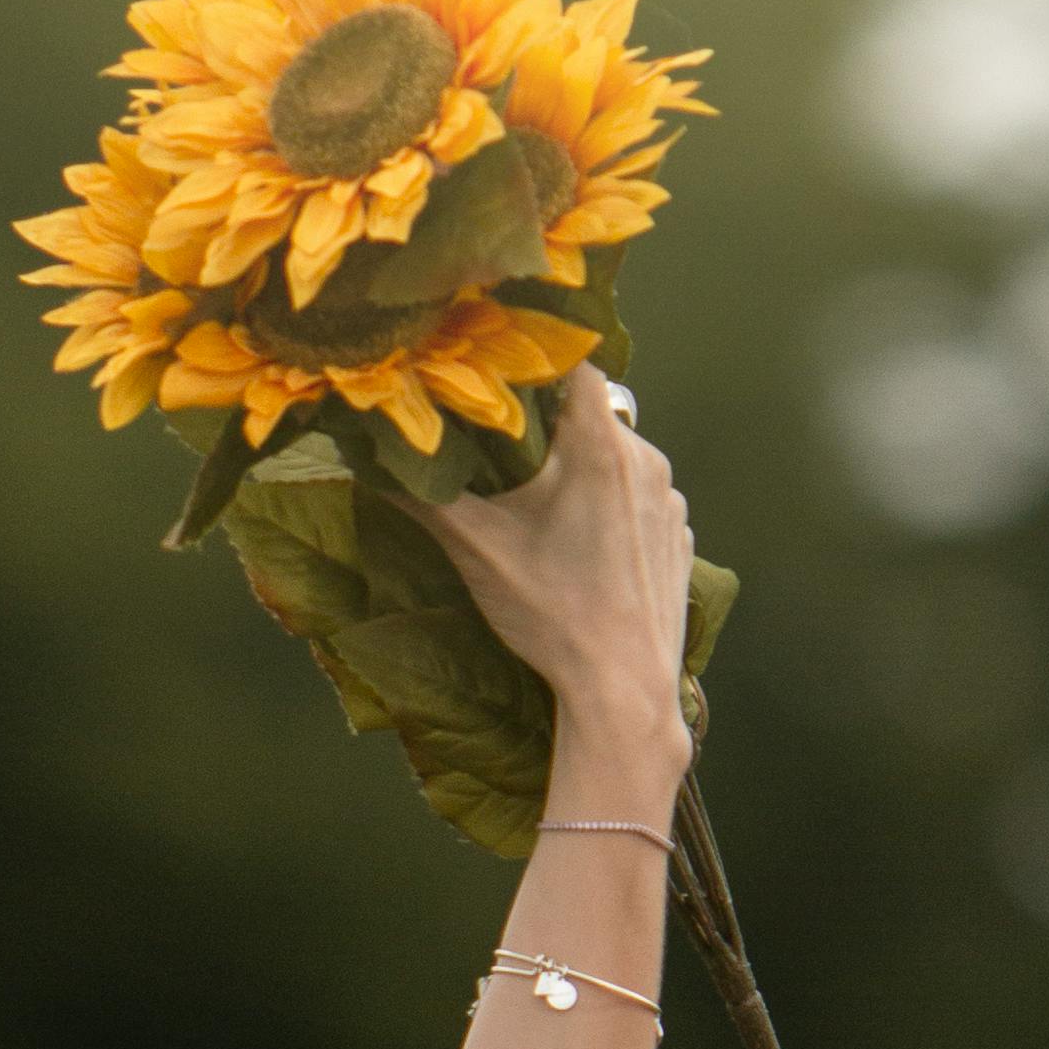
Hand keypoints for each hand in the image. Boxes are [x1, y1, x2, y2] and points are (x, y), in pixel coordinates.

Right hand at [429, 369, 694, 751]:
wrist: (623, 689)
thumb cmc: (553, 613)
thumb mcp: (476, 550)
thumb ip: (423, 495)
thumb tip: (369, 458)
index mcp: (602, 445)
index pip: (577, 361)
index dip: (538, 359)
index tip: (501, 374)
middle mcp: (647, 460)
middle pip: (594, 411)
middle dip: (551, 423)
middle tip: (506, 449)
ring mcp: (670, 501)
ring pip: (620, 455)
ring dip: (584, 467)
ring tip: (543, 505)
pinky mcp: (679, 538)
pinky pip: (641, 497)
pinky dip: (612, 505)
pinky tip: (582, 544)